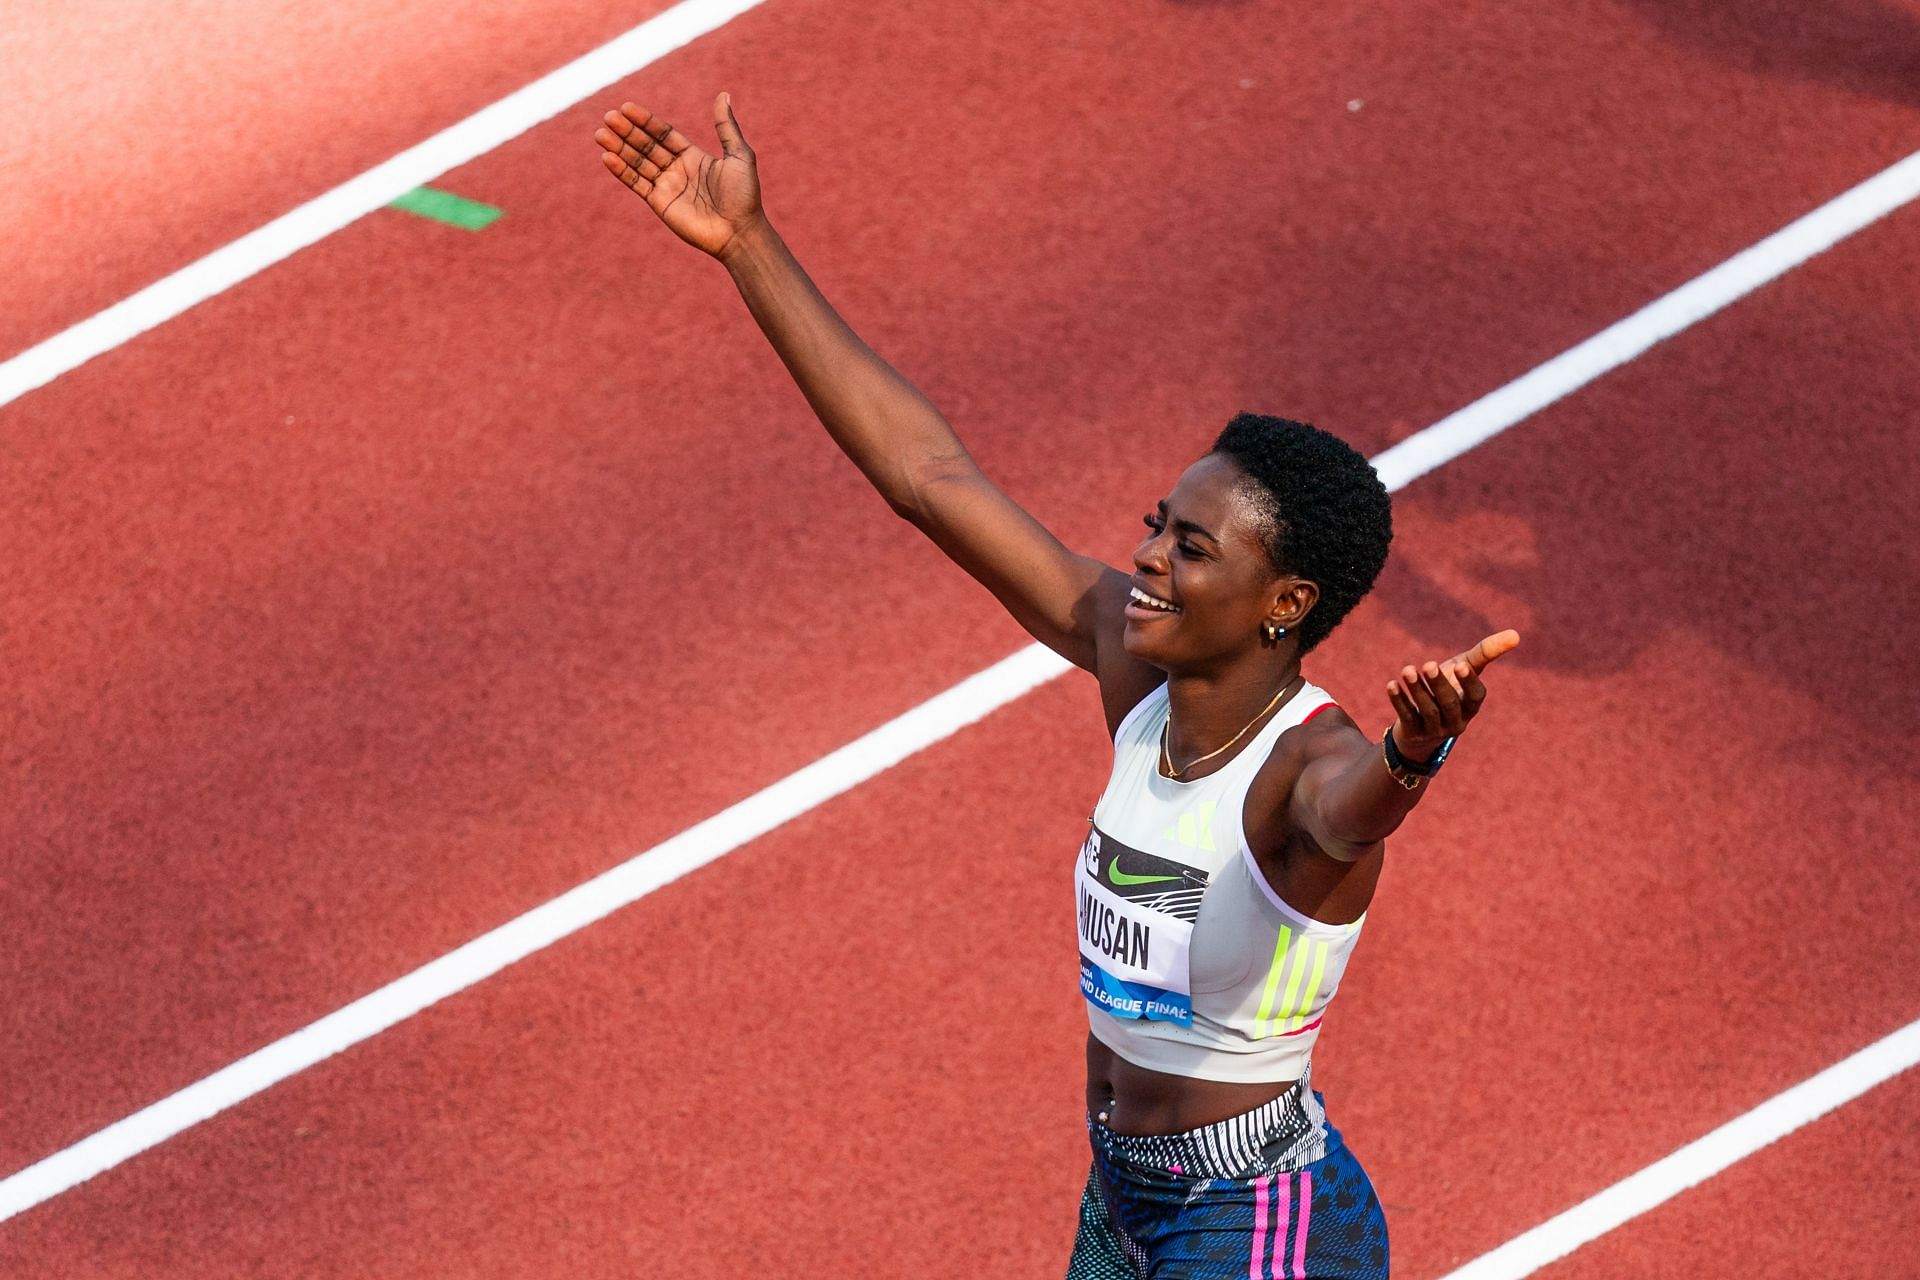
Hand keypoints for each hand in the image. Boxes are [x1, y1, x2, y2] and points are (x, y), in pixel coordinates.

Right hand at [594, 94, 763, 258]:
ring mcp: (667, 187)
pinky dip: (622, 171)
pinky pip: (637, 184)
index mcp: (693, 157)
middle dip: (627, 131)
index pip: (663, 134)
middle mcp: (677, 170)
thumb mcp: (739, 155)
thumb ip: (726, 126)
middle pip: (646, 146)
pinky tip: (607, 157)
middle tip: (608, 116)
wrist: (740, 232)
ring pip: (637, 163)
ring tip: (600, 134)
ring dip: (618, 148)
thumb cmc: (745, 195)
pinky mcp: (660, 204)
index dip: (646, 121)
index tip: (627, 107)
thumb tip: (723, 94)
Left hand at [1384, 630, 1519, 758]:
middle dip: (1438, 684)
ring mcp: (1435, 730)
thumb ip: (1486, 653)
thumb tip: (1516, 634)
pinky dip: (1399, 701)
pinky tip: (1391, 684)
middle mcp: (1456, 721)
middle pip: (1449, 704)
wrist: (1421, 722)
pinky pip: (1407, 717)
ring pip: (1427, 711)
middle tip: (1428, 664)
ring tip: (1407, 670)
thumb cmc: (1449, 687)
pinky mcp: (1414, 733)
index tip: (1460, 665)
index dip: (1468, 682)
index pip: (1475, 696)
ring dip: (1417, 690)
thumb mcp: (1464, 669)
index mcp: (1471, 705)